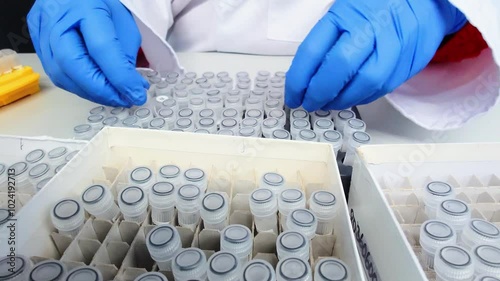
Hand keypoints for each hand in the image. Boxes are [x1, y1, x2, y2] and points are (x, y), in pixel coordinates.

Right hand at [28, 0, 147, 106]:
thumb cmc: (100, 3)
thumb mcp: (122, 21)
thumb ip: (124, 53)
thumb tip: (129, 85)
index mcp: (83, 6)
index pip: (102, 48)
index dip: (120, 77)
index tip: (136, 94)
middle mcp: (56, 18)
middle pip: (73, 64)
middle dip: (102, 90)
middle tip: (124, 100)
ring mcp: (41, 29)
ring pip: (61, 74)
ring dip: (91, 93)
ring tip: (113, 97)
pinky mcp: (36, 41)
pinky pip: (54, 73)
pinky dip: (78, 86)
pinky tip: (95, 89)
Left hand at [285, 0, 465, 110]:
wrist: (425, 1)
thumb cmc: (377, 8)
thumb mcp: (344, 13)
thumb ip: (326, 42)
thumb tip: (304, 77)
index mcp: (346, 14)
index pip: (312, 51)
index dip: (298, 80)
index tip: (292, 95)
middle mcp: (370, 28)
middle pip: (338, 67)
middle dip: (319, 93)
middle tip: (309, 104)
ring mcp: (393, 45)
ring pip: (364, 82)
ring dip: (341, 100)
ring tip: (328, 104)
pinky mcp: (409, 62)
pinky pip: (382, 88)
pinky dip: (362, 97)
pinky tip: (351, 97)